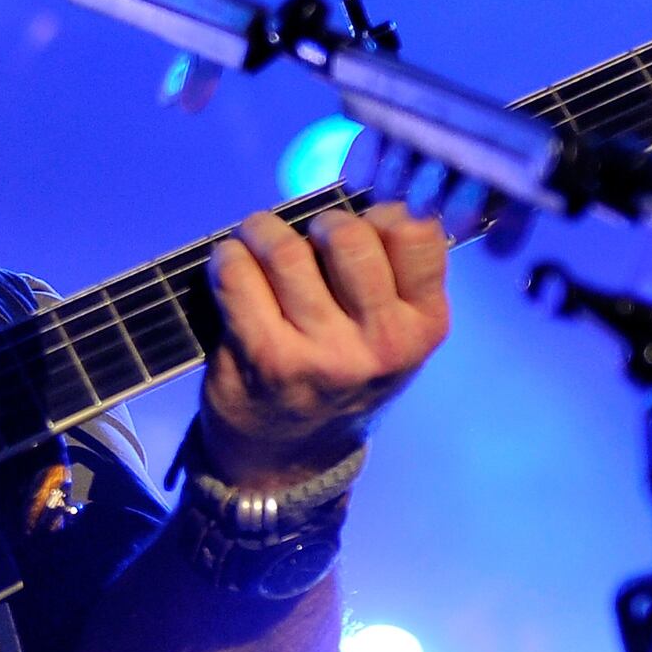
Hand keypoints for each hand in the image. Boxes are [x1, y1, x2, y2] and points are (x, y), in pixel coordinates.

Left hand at [198, 204, 452, 482]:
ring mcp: (322, 353)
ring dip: (262, 232)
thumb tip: (361, 196)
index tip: (360, 228)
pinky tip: (231, 264)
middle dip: (318, 223)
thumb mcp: (391, 333)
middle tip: (306, 238)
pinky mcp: (264, 358)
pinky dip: (227, 258)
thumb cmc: (342, 370)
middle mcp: (381, 343)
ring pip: (286, 251)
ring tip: (257, 241)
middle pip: (347, 235)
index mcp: (423, 326)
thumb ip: (390, 271)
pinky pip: (238, 276)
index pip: (414, 232)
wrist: (289, 454)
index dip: (380, 214)